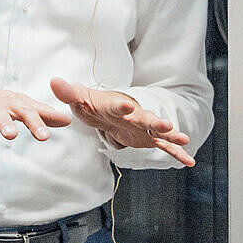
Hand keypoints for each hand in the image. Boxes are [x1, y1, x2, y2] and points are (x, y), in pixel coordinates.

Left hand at [49, 77, 195, 166]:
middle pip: (145, 118)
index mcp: (116, 106)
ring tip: (184, 138)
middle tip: (167, 124)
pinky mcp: (148, 138)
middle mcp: (133, 115)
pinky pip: (164, 146)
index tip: (127, 105)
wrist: (104, 111)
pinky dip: (176, 153)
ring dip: (171, 135)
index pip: (118, 105)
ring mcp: (143, 127)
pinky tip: (189, 162)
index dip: (122, 106)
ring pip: (158, 131)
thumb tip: (53, 81)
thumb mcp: (78, 98)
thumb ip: (68, 92)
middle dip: (155, 121)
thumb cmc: (91, 103)